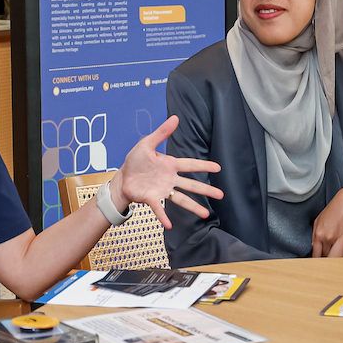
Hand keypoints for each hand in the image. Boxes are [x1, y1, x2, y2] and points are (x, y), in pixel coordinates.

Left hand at [115, 115, 222, 229]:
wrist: (122, 177)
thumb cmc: (135, 161)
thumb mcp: (146, 143)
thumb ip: (161, 133)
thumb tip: (175, 118)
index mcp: (170, 165)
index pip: (191, 165)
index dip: (204, 166)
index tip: (218, 168)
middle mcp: (170, 179)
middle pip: (191, 185)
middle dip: (206, 190)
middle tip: (220, 195)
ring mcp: (162, 190)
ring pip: (181, 199)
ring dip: (193, 206)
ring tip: (205, 214)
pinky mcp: (151, 199)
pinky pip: (159, 208)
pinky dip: (164, 216)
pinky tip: (169, 224)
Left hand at [311, 183, 342, 257]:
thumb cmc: (334, 209)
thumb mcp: (320, 220)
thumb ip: (315, 234)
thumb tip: (313, 245)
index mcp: (317, 234)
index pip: (316, 254)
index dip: (318, 260)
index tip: (321, 263)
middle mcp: (324, 238)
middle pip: (324, 257)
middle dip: (327, 260)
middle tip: (330, 263)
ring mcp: (335, 238)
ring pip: (334, 255)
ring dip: (336, 257)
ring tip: (338, 259)